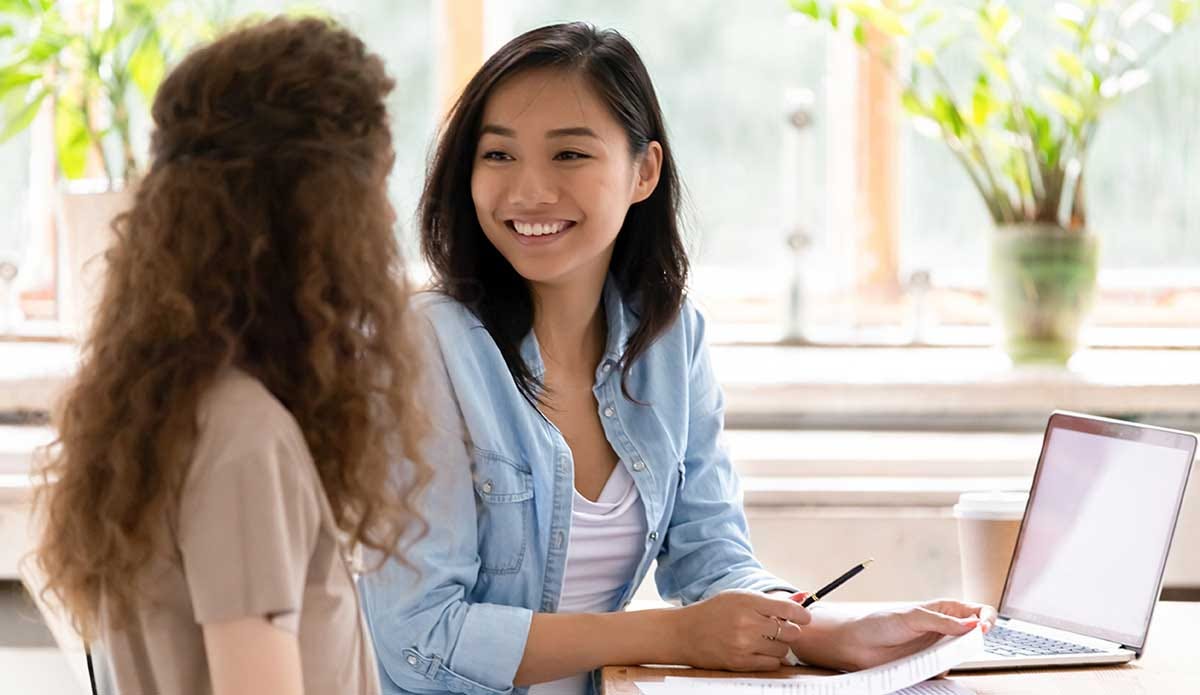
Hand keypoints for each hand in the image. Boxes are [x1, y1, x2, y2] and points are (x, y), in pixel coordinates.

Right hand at [672, 589, 811, 671]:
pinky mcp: (740, 662)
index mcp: (747, 601)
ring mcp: (744, 644)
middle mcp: (747, 623)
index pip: (788, 609)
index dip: (802, 615)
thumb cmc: (713, 612)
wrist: (684, 633)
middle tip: (779, 628)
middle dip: (789, 630)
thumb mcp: (738, 597)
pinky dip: (771, 658)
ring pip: (783, 649)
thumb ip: (769, 600)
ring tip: (765, 640)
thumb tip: (802, 599)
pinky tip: (760, 651)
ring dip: (779, 645)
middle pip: (790, 631)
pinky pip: (772, 664)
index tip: (805, 617)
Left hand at [834, 599, 996, 669]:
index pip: (977, 611)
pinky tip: (928, 666)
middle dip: (974, 640)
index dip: (986, 618)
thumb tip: (971, 624)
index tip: (982, 628)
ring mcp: (938, 647)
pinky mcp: (930, 665)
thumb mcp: (913, 617)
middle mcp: (944, 628)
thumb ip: (943, 622)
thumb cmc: (879, 623)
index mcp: (943, 610)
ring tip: (936, 654)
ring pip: (962, 655)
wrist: (857, 645)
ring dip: (956, 656)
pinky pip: (946, 671)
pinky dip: (942, 671)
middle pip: (975, 635)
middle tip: (964, 643)